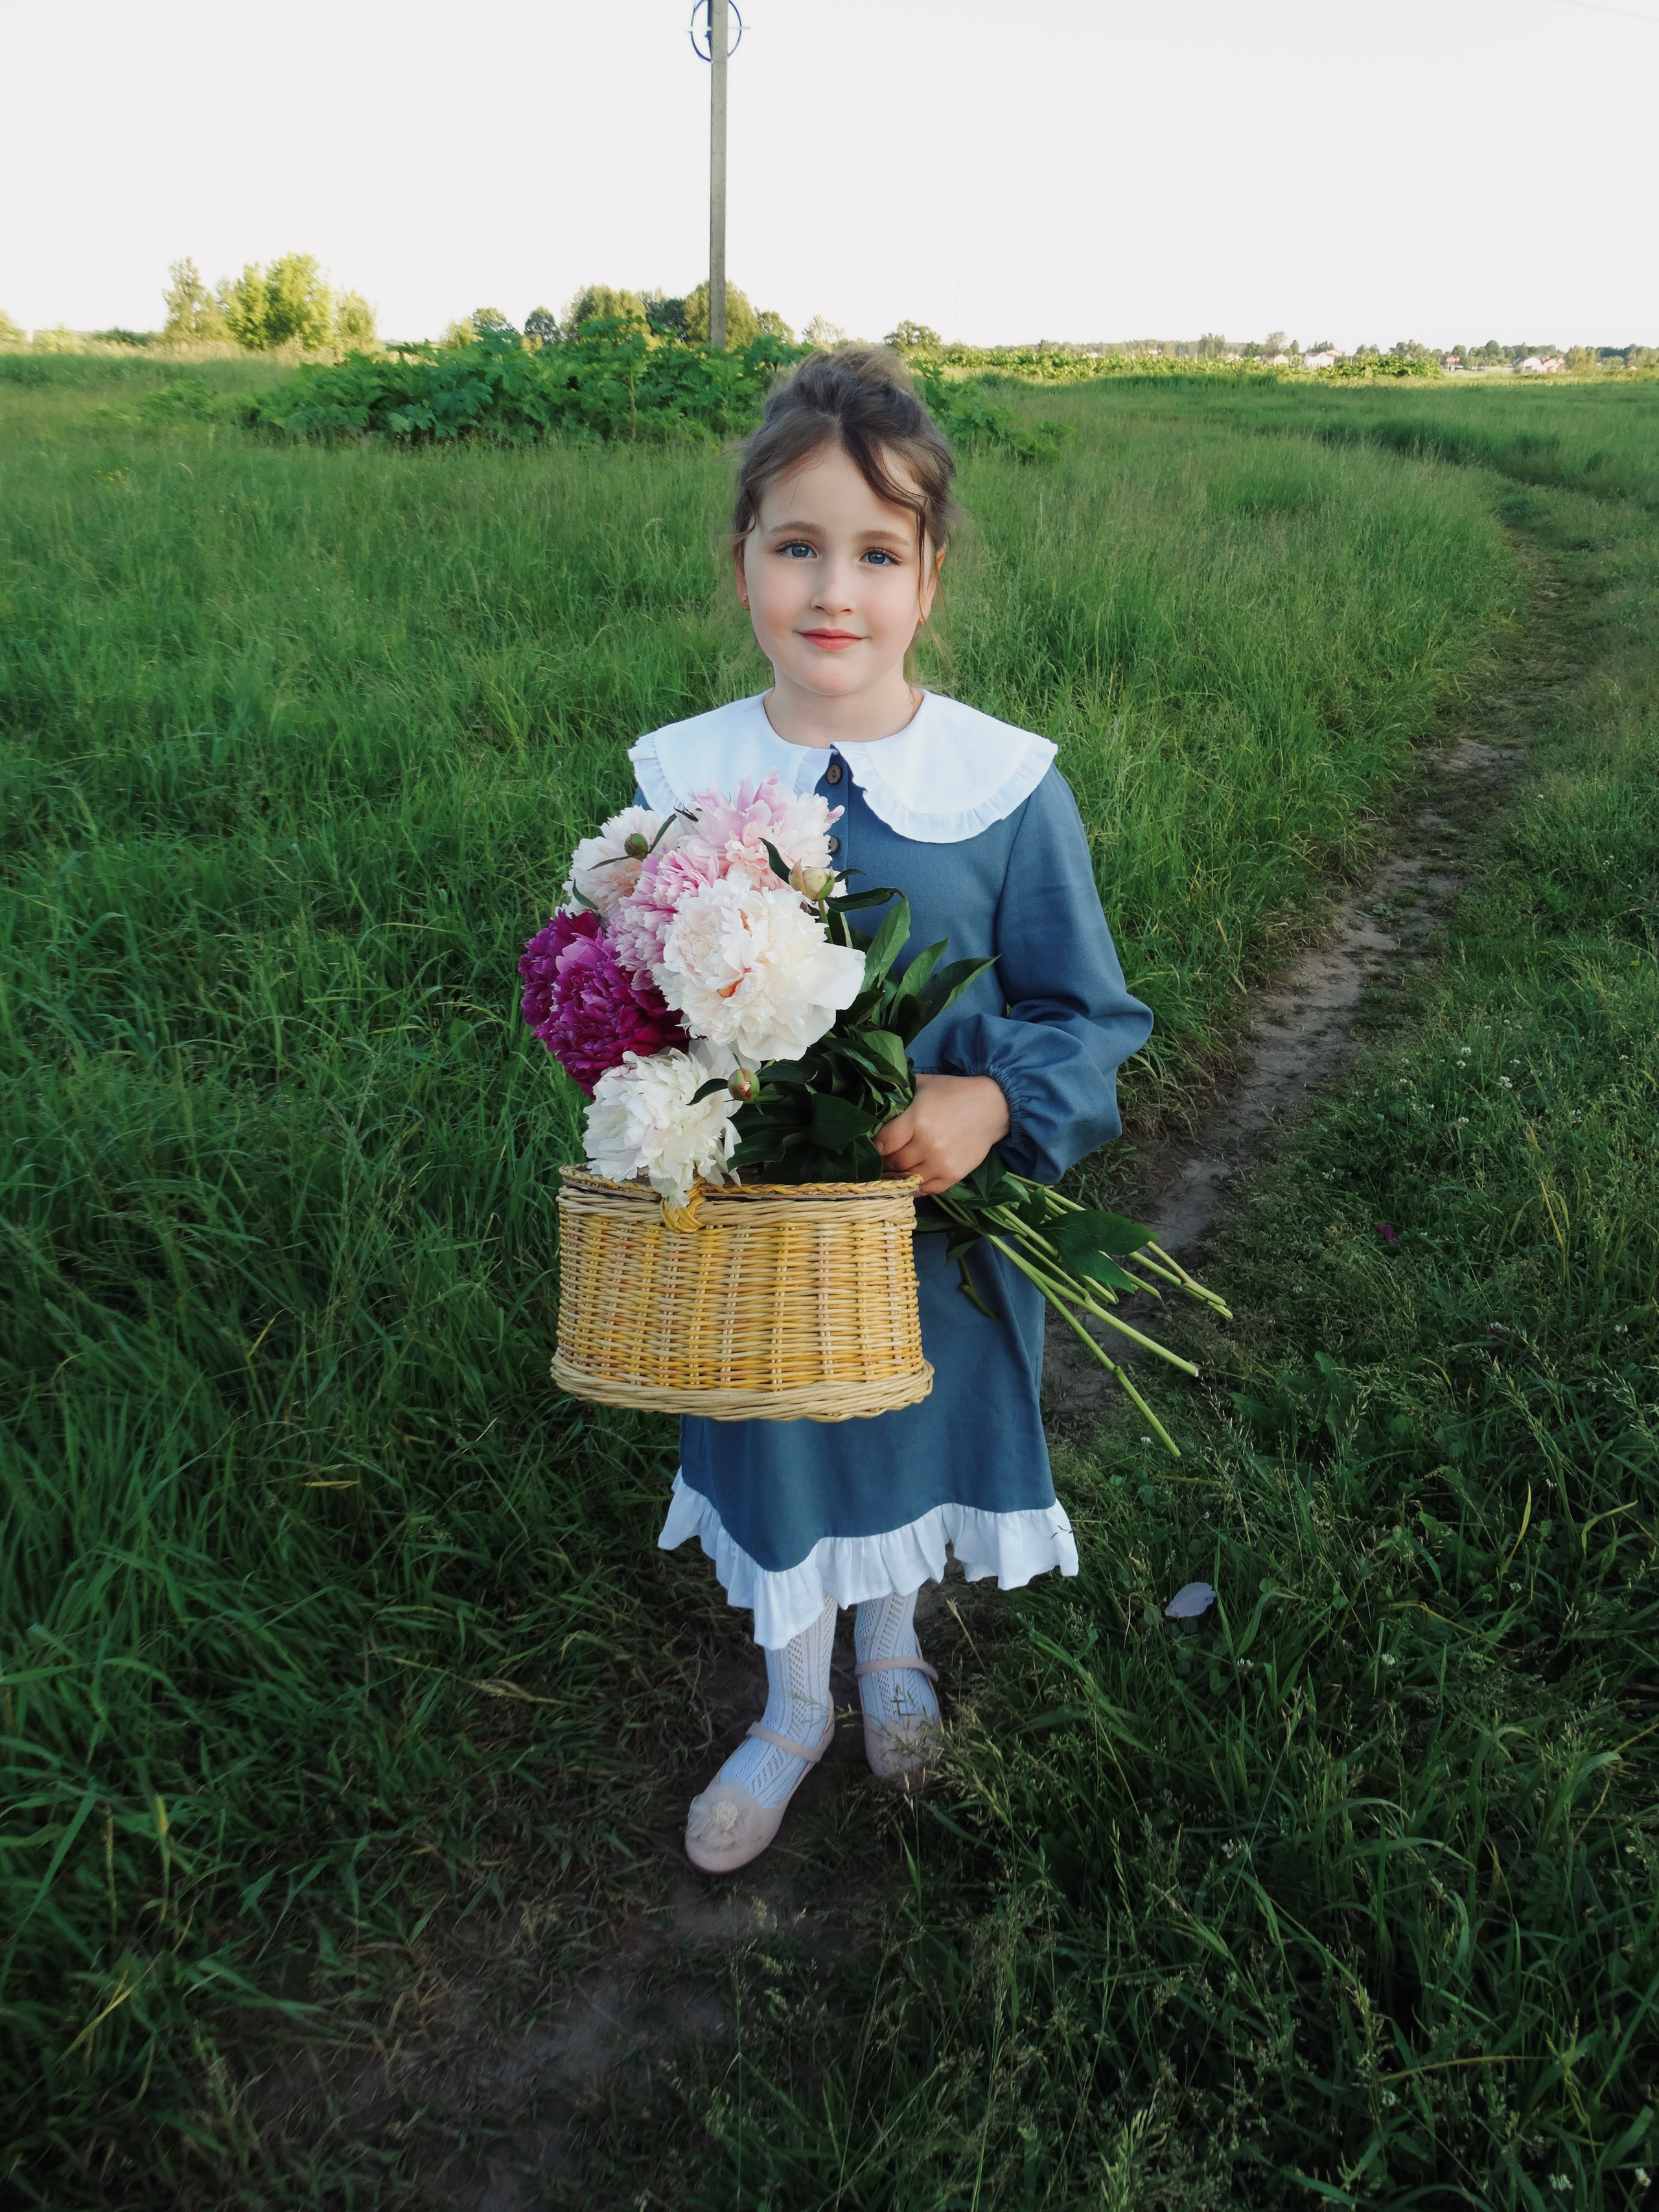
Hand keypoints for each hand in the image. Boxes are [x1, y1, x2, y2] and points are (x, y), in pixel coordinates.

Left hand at [873, 1073, 1010, 1197]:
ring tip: (893, 1169)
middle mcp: (928, 1144)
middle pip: (893, 1163)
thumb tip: (872, 1106)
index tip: (870, 1146)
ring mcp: (941, 1163)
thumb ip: (897, 1095)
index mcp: (916, 1120)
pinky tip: (910, 1178)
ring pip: (907, 1178)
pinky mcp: (953, 1175)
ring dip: (897, 1175)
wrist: (992, 1107)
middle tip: (881, 1158)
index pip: (883, 1143)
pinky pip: (926, 1189)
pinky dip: (915, 1186)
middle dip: (884, 1162)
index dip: (874, 1146)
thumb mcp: (922, 1084)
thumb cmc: (952, 1093)